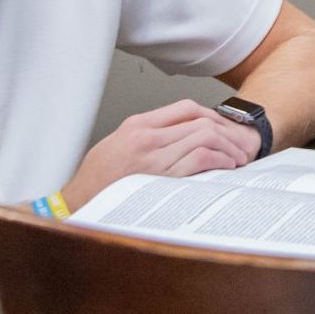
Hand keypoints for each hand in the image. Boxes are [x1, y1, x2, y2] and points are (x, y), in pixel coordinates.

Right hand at [60, 100, 262, 210]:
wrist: (75, 206)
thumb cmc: (94, 183)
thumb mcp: (115, 146)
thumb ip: (144, 137)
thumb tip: (175, 138)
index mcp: (136, 126)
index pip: (184, 107)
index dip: (211, 115)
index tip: (223, 128)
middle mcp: (147, 136)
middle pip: (200, 120)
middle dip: (227, 131)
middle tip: (239, 144)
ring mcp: (154, 156)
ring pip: (204, 136)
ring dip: (228, 146)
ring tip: (237, 158)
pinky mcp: (161, 177)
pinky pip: (200, 158)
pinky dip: (219, 160)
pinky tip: (226, 167)